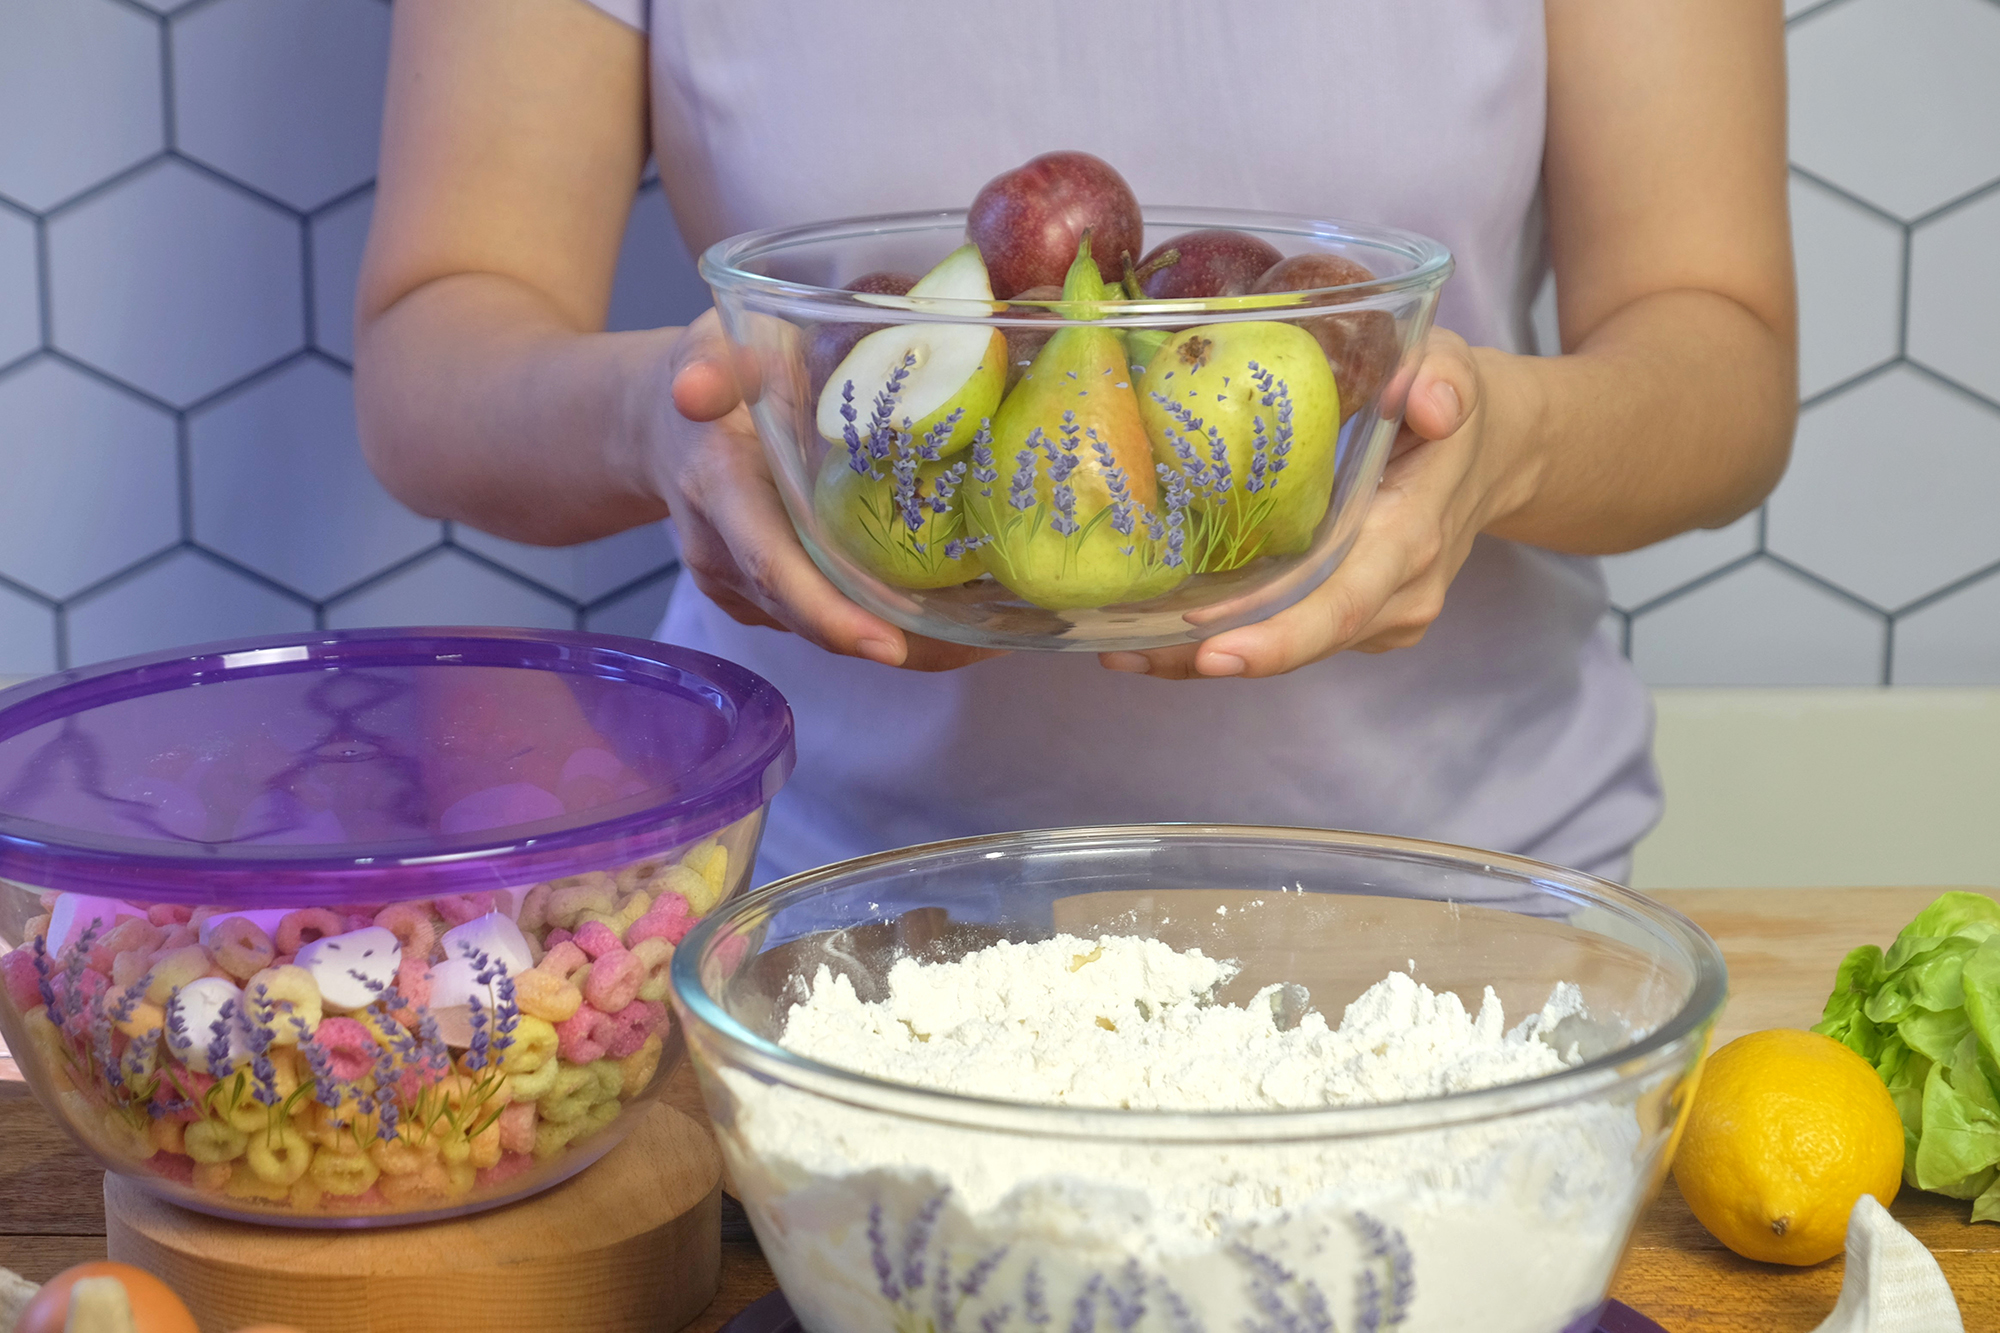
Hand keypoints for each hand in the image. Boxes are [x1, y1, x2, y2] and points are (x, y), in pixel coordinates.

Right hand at [655, 310, 1003, 672]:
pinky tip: (950, 614)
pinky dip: (884, 624)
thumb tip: (696, 389)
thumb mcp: (714, 346)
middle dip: (894, 642)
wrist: (666, 422)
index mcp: (720, 491)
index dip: (828, 613)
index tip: (890, 644)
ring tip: (989, 636)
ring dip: (903, 641)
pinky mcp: (762, 598)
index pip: (772, 566)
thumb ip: (714, 364)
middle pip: (810, 616)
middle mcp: (724, 553)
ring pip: (824, 627)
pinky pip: (825, 618)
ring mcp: (740, 584)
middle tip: (982, 647)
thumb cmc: (715, 373)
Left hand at [1099, 328, 1534, 679]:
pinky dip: (1218, 643)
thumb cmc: (1453, 403)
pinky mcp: (1354, 621)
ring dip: (1199, 657)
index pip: (1347, 601)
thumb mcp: (1455, 368)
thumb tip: (1425, 397)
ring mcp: (1378, 615)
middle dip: (1213, 657)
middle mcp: (1397, 592)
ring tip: (1116, 651)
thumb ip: (1442, 378)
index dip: (1282, 634)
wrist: (1494, 452)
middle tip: (1126, 656)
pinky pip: (1285, 637)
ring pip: (1286, 648)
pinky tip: (1147, 638)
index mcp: (1412, 534)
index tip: (1215, 648)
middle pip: (1303, 641)